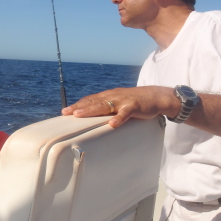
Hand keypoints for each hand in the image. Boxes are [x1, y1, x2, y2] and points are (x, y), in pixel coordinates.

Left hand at [62, 86, 178, 127]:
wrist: (155, 96)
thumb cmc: (134, 101)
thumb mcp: (118, 103)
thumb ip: (106, 109)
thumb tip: (93, 118)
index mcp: (108, 96)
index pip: (89, 100)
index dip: (77, 105)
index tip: (65, 111)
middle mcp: (112, 96)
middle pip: (92, 102)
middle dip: (78, 107)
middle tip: (66, 112)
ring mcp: (122, 101)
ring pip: (104, 106)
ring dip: (91, 110)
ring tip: (79, 115)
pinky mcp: (134, 106)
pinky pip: (125, 113)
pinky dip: (118, 118)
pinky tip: (112, 124)